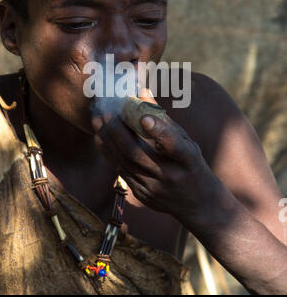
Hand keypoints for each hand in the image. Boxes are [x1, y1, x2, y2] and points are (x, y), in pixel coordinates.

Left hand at [92, 97, 215, 222]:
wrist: (198, 204)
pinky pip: (121, 171)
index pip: (175, 147)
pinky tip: (101, 137)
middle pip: (138, 155)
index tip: (144, 115)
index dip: (160, 131)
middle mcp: (171, 177)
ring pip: (125, 163)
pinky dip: (109, 152)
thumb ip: (165, 121)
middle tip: (106, 112)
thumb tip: (144, 92)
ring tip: (98, 120)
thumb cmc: (192, 165)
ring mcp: (155, 189)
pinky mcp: (143, 195)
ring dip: (108, 140)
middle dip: (118, 131)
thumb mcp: (187, 143)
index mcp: (189, 162)